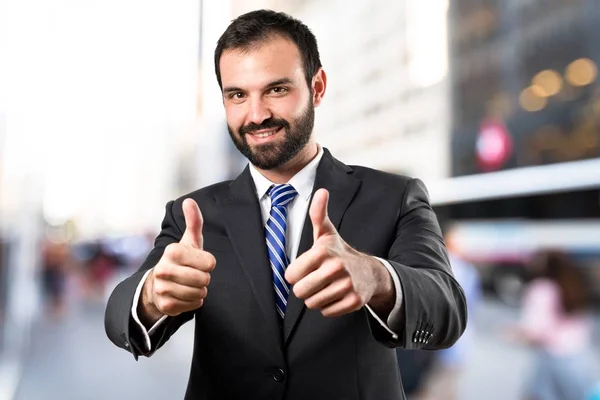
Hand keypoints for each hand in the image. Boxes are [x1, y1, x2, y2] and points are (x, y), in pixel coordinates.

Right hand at [140, 199, 215, 321]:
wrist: (158, 284)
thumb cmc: (180, 260)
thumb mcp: (189, 240)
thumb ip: (193, 221)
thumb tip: (189, 201)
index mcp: (173, 251)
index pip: (209, 263)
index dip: (208, 263)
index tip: (198, 261)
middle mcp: (164, 269)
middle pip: (205, 279)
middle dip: (204, 278)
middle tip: (194, 274)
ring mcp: (163, 288)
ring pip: (200, 293)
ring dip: (199, 290)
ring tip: (188, 284)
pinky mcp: (166, 305)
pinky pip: (194, 305)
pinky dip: (193, 301)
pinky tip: (184, 294)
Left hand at [285, 189, 393, 317]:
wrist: (370, 272)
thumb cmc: (340, 252)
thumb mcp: (326, 233)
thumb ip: (317, 214)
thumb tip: (321, 191)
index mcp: (323, 252)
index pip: (291, 275)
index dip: (295, 274)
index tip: (305, 269)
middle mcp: (336, 268)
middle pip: (300, 292)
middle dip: (304, 288)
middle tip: (315, 280)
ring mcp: (346, 286)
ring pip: (312, 303)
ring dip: (316, 298)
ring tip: (326, 286)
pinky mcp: (354, 301)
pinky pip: (326, 312)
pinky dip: (328, 307)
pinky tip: (336, 294)